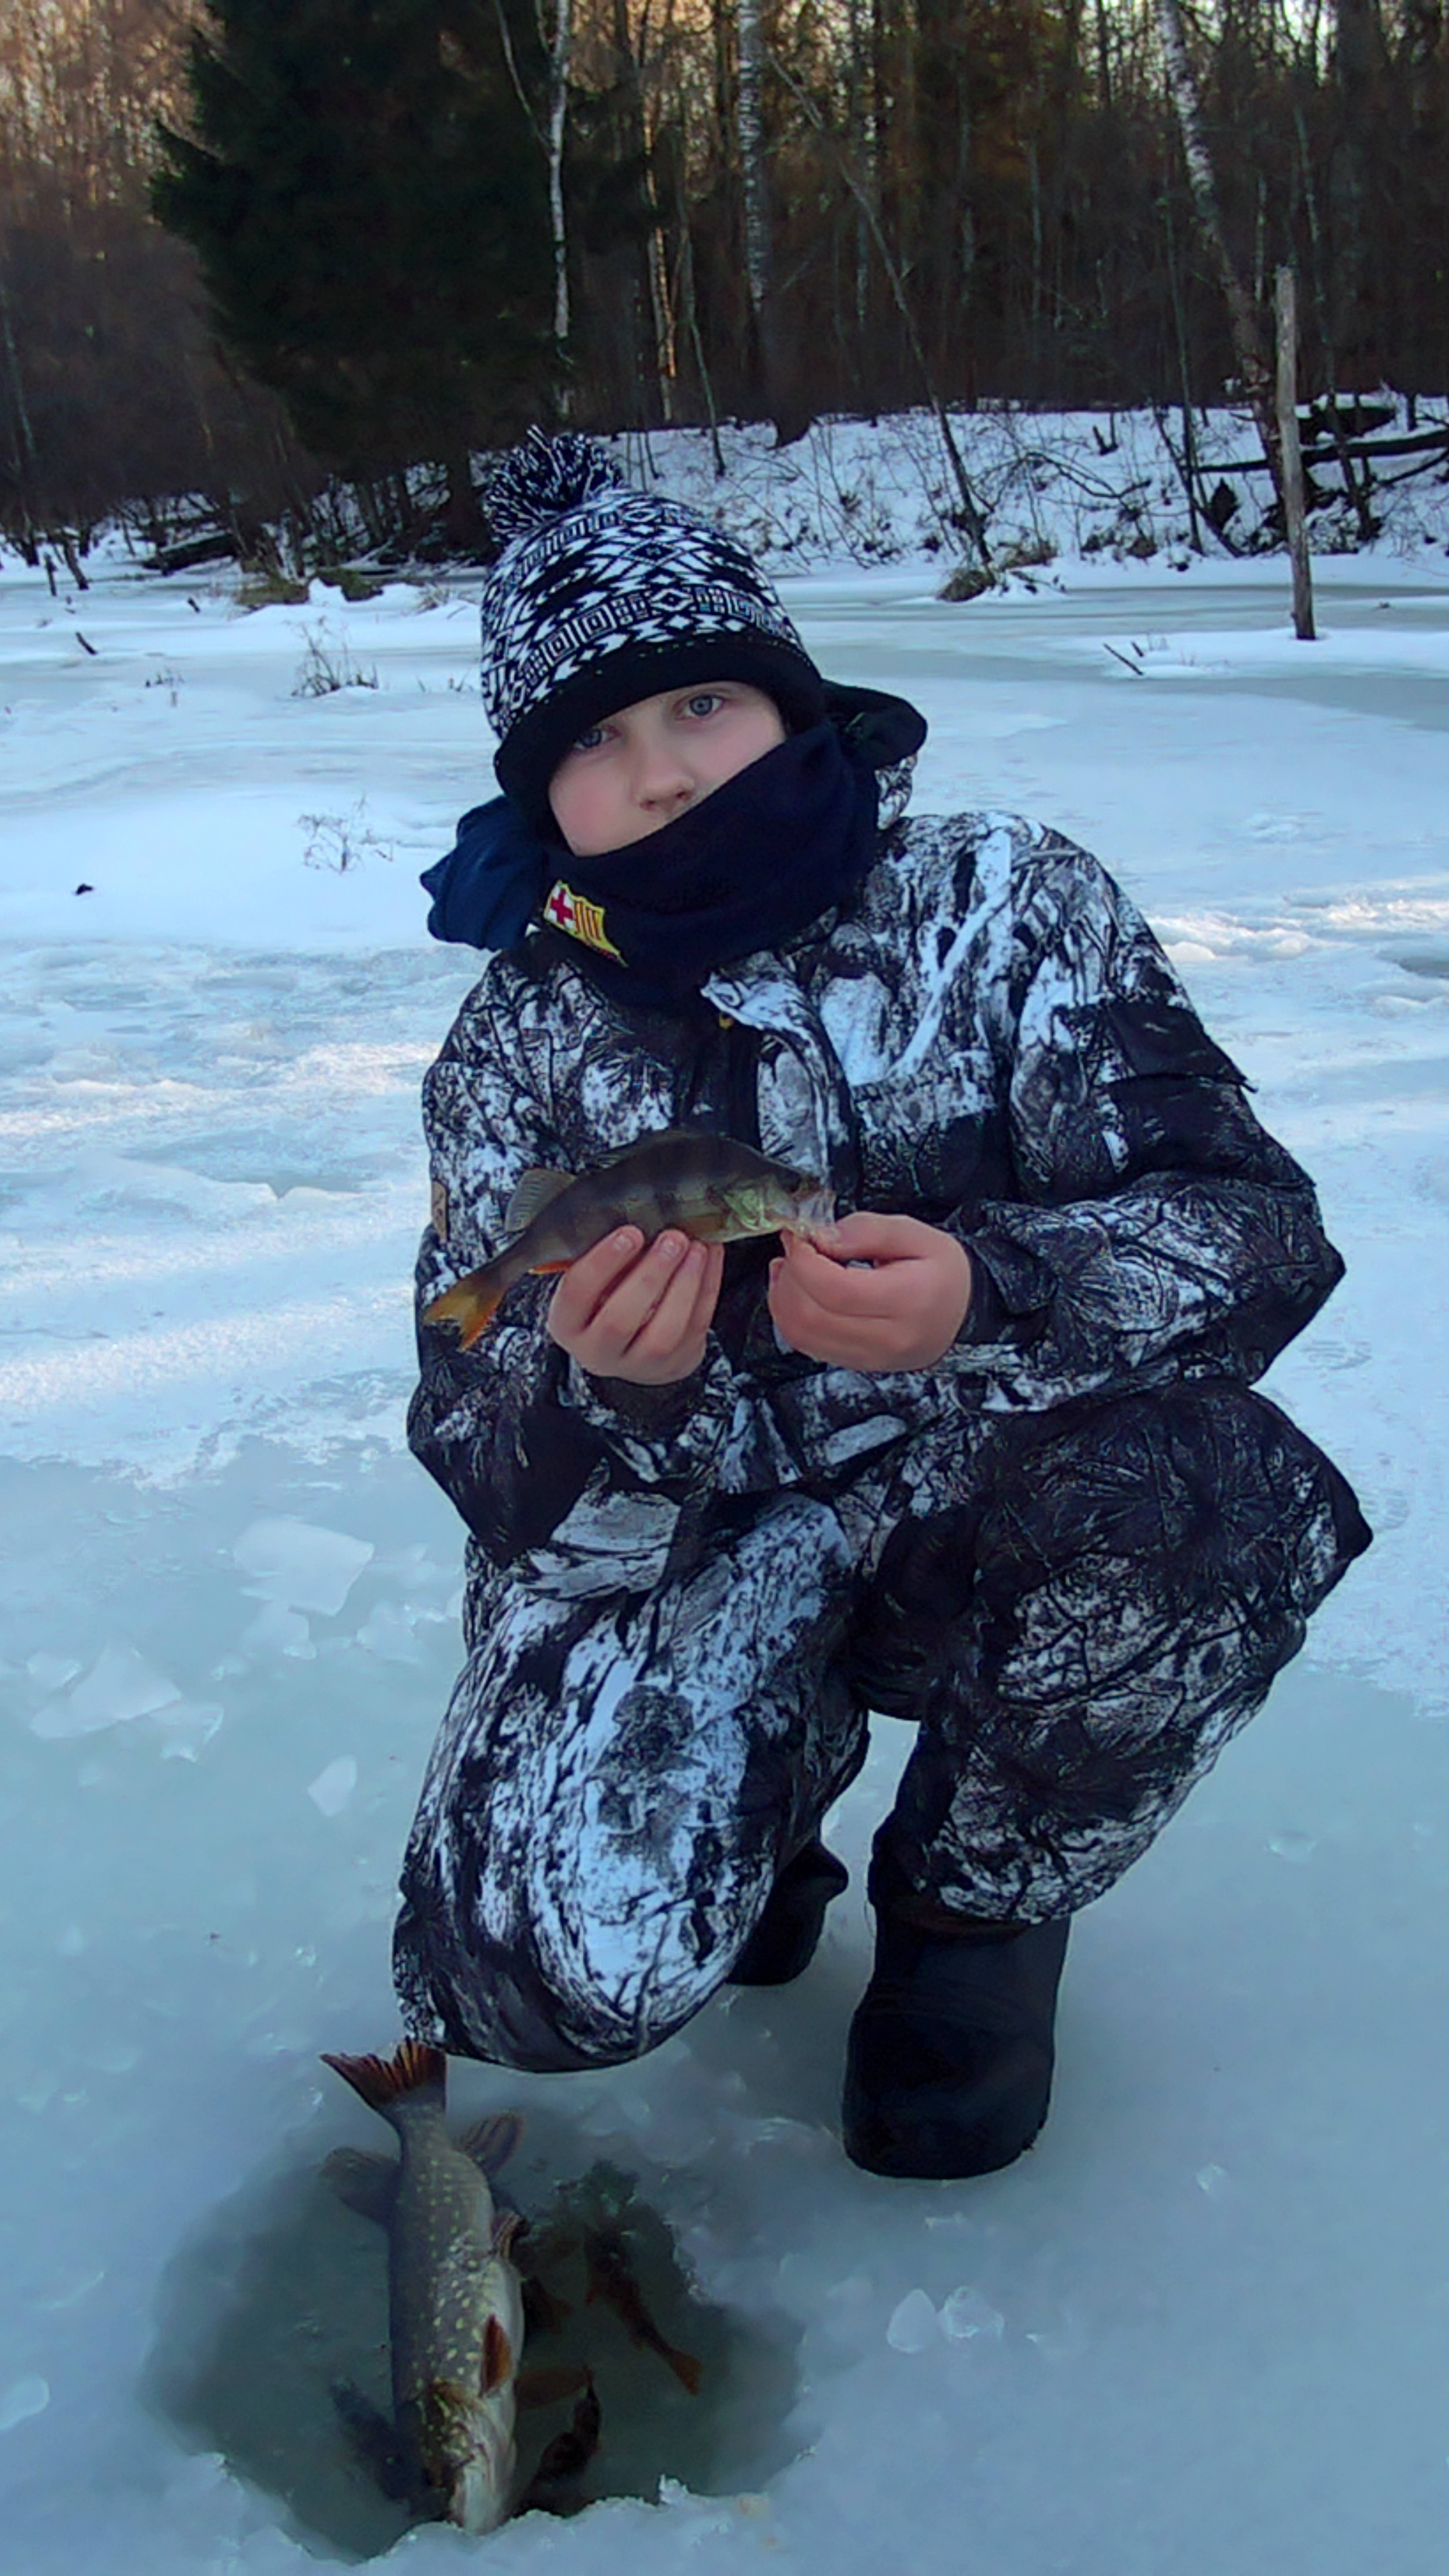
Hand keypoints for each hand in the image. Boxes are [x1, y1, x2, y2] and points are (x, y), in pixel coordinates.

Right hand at [546, 1226, 724, 1384]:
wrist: (632, 1346)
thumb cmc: (608, 1299)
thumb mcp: (595, 1279)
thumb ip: (609, 1256)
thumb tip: (642, 1218)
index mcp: (568, 1323)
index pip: (577, 1293)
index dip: (603, 1262)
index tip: (630, 1233)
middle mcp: (597, 1350)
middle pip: (620, 1320)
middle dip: (650, 1275)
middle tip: (672, 1238)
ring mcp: (638, 1364)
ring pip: (663, 1333)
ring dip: (684, 1285)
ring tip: (695, 1247)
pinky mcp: (675, 1363)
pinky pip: (695, 1326)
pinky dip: (706, 1287)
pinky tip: (709, 1256)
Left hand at [767, 1211, 972, 1370]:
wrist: (962, 1313)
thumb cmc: (942, 1273)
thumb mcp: (916, 1234)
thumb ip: (868, 1230)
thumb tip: (821, 1236)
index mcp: (909, 1300)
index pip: (836, 1289)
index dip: (804, 1261)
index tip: (799, 1237)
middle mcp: (889, 1338)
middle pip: (812, 1315)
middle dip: (791, 1277)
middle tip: (795, 1248)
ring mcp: (870, 1357)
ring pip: (802, 1335)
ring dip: (783, 1298)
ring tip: (791, 1267)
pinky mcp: (857, 1364)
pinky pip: (808, 1346)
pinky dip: (791, 1317)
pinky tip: (796, 1291)